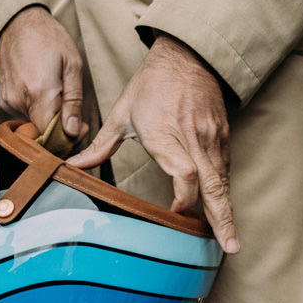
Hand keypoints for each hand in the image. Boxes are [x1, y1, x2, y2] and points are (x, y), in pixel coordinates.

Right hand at [0, 5, 87, 140]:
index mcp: (39, 92)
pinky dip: (37, 111)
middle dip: (61, 130)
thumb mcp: (72, 66)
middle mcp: (18, 100)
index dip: (69, 138)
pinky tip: (43, 93)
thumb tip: (73, 131)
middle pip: (43, 133)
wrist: (18, 22)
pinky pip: (24, 115)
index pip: (52, 136)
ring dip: (49, 119)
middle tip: (75, 117)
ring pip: (34, 125)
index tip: (81, 128)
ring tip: (58, 96)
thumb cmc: (49, 39)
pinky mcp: (3, 100)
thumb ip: (73, 102)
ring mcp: (8, 101)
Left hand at [67, 34, 238, 253]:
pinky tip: (225, 214)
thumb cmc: (151, 84)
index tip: (177, 214)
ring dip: (227, 211)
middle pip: (212, 185)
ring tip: (232, 241)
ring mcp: (211, 139)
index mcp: (165, 133)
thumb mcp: (122, 113)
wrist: (187, 56)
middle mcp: (192, 138)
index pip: (184, 173)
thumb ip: (100, 146)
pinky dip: (225, 194)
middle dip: (221, 218)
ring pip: (223, 182)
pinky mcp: (222, 138)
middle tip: (230, 246)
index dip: (184, 198)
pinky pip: (225, 172)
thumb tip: (71, 166)